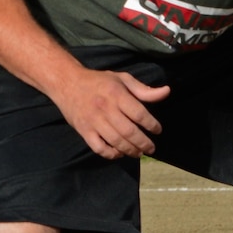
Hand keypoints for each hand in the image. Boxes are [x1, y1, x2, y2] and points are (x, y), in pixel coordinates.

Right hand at [49, 66, 169, 159]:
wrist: (67, 83)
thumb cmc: (98, 81)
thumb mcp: (122, 79)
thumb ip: (144, 89)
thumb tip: (166, 92)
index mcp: (116, 94)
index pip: (139, 114)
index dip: (152, 125)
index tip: (158, 130)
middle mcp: (105, 108)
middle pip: (129, 131)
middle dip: (144, 143)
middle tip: (151, 148)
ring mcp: (93, 121)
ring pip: (116, 142)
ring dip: (130, 150)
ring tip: (139, 153)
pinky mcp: (84, 130)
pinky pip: (99, 148)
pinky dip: (111, 154)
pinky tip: (119, 153)